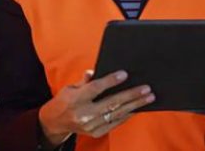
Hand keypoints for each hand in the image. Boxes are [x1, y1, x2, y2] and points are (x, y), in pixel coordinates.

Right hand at [38, 70, 154, 145]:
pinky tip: (137, 108)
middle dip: (131, 95)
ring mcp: (90, 126)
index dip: (110, 81)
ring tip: (148, 98)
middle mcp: (83, 114)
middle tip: (146, 89)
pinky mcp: (95, 133)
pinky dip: (127, 115)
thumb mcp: (70, 87)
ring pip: (116, 114)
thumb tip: (95, 71)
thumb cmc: (65, 100)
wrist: (55, 122)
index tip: (124, 74)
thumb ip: (84, 81)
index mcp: (76, 99)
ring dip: (135, 105)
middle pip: (111, 103)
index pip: (96, 88)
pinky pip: (115, 123)